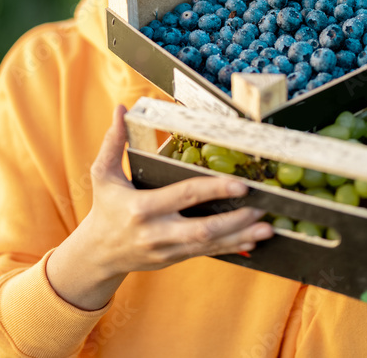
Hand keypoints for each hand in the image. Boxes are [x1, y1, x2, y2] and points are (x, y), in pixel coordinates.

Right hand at [47, 105, 272, 309]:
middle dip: (235, 220)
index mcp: (142, 208)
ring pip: (209, 245)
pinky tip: (252, 240)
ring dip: (240, 236)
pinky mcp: (175, 259)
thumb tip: (121, 108)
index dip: (213, 190)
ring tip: (267, 228)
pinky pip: (207, 253)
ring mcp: (167, 249)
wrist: (99, 253)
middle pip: (202, 229)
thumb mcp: (103, 174)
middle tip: (261, 208)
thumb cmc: (105, 207)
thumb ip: (113, 142)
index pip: (184, 196)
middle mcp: (157, 232)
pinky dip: (232, 247)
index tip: (240, 184)